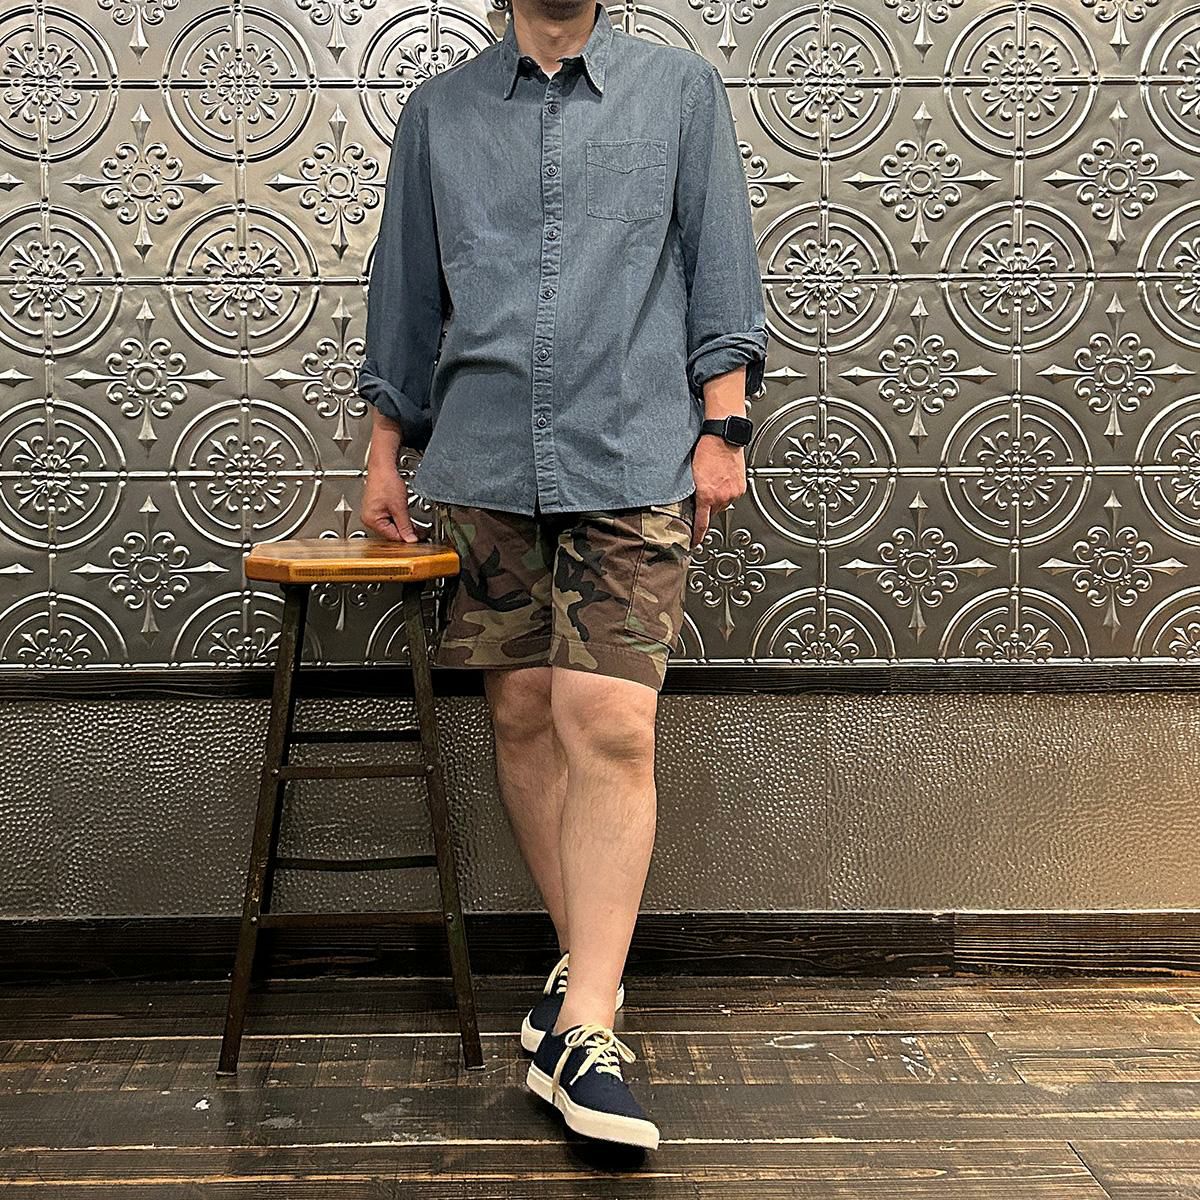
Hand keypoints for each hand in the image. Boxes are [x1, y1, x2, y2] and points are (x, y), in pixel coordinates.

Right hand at [361, 460, 420, 542]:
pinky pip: (389, 518)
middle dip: (406, 530)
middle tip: (419, 530)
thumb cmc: (386, 481)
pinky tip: (405, 514)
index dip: (407, 537)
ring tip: (413, 521)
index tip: (419, 536)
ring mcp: (372, 513)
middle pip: (391, 532)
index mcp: (372, 520)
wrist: (383, 466)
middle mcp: (369, 518)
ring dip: (403, 524)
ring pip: (391, 526)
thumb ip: (405, 525)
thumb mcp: (399, 507)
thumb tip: (410, 539)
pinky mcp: (376, 508)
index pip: (393, 536)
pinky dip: (398, 518)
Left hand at [690, 434, 745, 549]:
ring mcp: (732, 493)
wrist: (723, 437)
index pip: (701, 524)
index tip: (694, 543)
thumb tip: (686, 504)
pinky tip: (720, 480)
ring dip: (716, 499)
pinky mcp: (740, 487)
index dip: (697, 537)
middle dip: (706, 509)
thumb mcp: (690, 474)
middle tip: (702, 497)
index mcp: (706, 496)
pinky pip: (731, 496)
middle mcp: (721, 497)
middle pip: (712, 513)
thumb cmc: (705, 450)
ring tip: (712, 484)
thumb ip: (689, 492)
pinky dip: (725, 492)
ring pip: (722, 504)